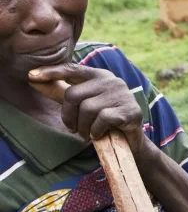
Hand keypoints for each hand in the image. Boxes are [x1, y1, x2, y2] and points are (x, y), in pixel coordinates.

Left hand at [26, 64, 145, 153]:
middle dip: (69, 116)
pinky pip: (102, 119)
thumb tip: (32, 80)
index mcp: (99, 76)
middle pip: (74, 94)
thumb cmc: (103, 121)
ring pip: (88, 109)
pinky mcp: (130, 110)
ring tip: (87, 134)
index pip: (72, 69)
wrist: (132, 142)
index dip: (51, 72)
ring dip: (83, 127)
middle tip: (73, 129)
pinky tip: (99, 135)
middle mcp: (111, 81)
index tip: (31, 76)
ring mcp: (122, 95)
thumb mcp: (82, 104)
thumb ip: (60, 92)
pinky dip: (96, 131)